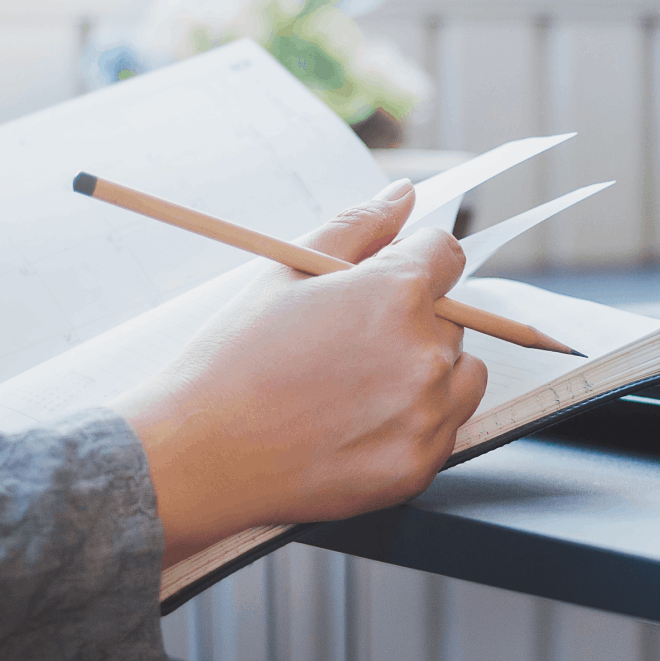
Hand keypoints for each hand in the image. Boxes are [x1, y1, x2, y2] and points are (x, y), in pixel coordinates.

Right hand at [111, 179, 488, 565]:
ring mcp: (426, 415)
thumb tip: (406, 195)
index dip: (412, 261)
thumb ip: (358, 226)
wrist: (199, 455)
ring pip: (461, 372)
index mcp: (395, 293)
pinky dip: (416, 421)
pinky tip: (357, 423)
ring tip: (355, 384)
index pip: (446, 254)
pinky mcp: (419, 466)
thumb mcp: (286, 272)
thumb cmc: (233, 358)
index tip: (381, 283)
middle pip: (451, 316)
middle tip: (345, 344)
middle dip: (412, 318)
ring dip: (427, 369)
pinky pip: (446, 427)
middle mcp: (424, 353)